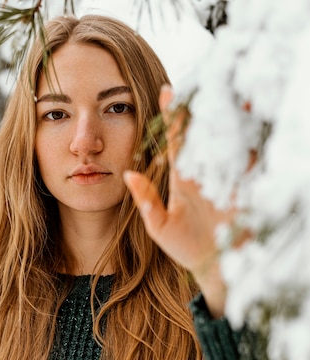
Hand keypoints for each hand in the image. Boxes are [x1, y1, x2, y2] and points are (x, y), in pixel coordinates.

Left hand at [124, 85, 236, 317]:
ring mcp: (226, 177)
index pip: (177, 141)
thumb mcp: (160, 227)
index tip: (166, 90)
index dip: (173, 117)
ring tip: (223, 89)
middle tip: (198, 76)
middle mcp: (205, 172)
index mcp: (183, 179)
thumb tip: (127, 175)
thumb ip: (146, 201)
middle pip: (204, 132)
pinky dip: (247, 138)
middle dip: (201, 105)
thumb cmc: (186, 249)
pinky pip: (247, 157)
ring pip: (226, 138)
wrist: (215, 268)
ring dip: (225, 115)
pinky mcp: (244, 186)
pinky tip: (245, 119)